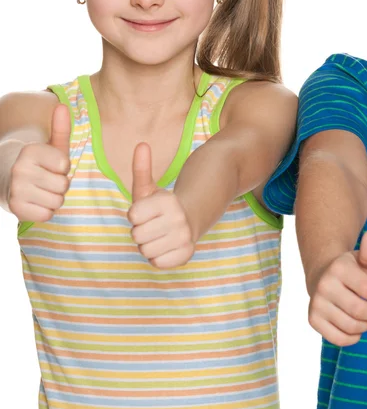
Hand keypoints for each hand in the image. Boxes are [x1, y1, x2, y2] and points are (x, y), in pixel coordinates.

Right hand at [8, 104, 70, 221]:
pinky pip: (47, 214)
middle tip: (48, 180)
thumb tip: (62, 106)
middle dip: (61, 184)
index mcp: (30, 151)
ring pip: (57, 201)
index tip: (52, 166)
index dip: (64, 168)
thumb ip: (61, 128)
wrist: (12, 182)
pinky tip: (37, 201)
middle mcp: (19, 169)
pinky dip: (46, 211)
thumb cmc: (41, 164)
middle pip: (63, 185)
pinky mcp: (15, 208)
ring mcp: (15, 189)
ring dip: (54, 198)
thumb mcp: (53, 145)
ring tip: (43, 190)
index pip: (65, 166)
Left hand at [128, 142, 194, 268]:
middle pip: (137, 236)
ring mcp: (184, 238)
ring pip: (146, 252)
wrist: (192, 218)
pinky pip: (157, 264)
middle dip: (141, 231)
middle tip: (153, 225)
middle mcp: (178, 220)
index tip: (146, 212)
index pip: (132, 217)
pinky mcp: (186, 254)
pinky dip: (158, 258)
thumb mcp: (150, 187)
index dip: (136, 215)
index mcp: (167, 202)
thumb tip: (141, 144)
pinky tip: (165, 246)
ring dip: (148, 245)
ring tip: (158, 235)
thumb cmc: (163, 205)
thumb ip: (142, 168)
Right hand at [307, 230, 366, 346]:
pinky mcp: (313, 319)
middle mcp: (324, 285)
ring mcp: (316, 303)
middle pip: (360, 311)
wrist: (321, 276)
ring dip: (366, 325)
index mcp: (339, 269)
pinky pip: (339, 339)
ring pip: (352, 326)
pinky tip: (355, 326)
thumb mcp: (361, 259)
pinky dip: (353, 337)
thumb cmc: (349, 270)